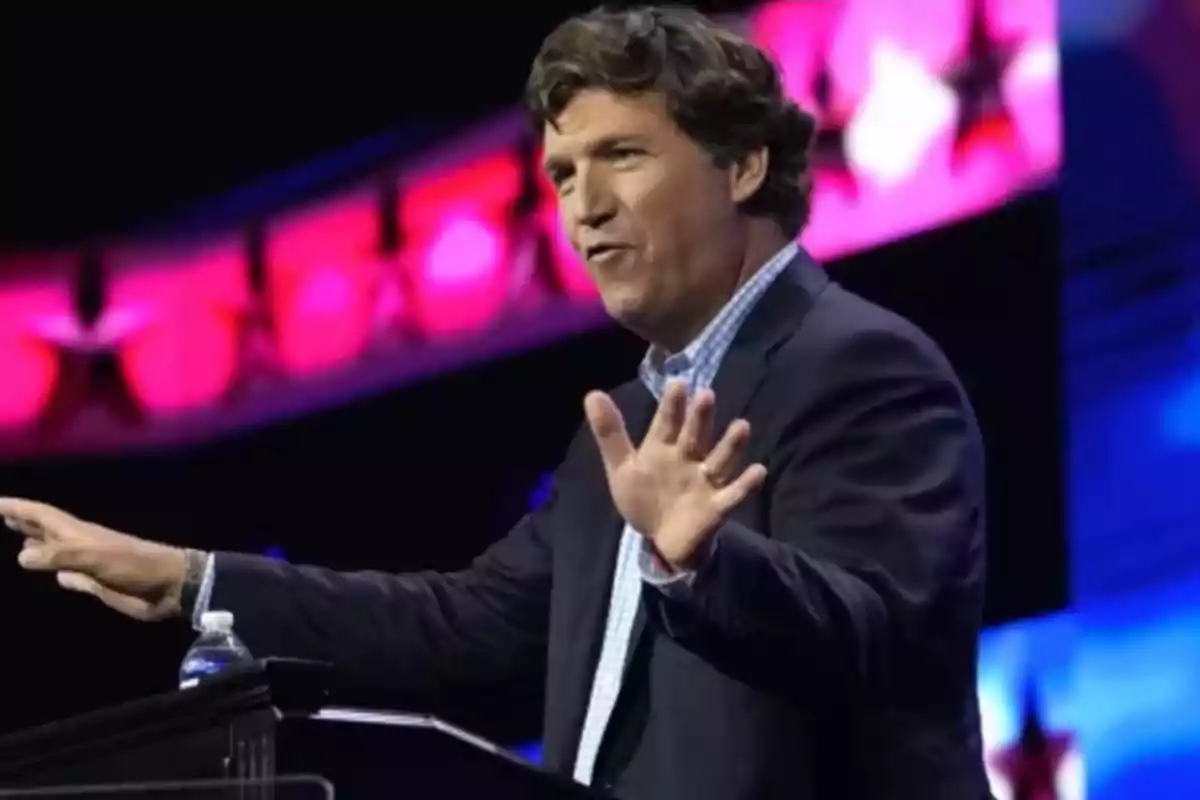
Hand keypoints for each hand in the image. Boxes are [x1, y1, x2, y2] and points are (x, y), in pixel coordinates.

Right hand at [0, 497, 187, 621]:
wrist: (170, 585)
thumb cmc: (136, 566)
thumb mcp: (97, 557)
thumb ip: (61, 555)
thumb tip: (22, 555)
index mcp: (79, 533)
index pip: (42, 515)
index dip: (18, 508)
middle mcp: (80, 544)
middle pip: (46, 528)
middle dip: (23, 520)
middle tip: (2, 513)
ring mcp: (89, 563)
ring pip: (55, 550)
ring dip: (36, 543)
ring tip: (17, 537)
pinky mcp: (96, 582)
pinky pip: (69, 573)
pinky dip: (55, 569)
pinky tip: (49, 571)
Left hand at [584, 380, 766, 569]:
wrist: (661, 539)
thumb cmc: (644, 498)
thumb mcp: (622, 468)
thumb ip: (610, 433)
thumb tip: (592, 394)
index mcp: (663, 448)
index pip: (667, 423)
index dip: (672, 406)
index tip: (678, 383)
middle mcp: (688, 459)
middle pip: (696, 436)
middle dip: (701, 418)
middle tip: (707, 396)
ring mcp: (705, 481)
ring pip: (720, 459)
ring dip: (731, 445)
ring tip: (742, 426)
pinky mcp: (717, 506)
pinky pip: (734, 494)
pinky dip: (746, 485)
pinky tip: (758, 471)